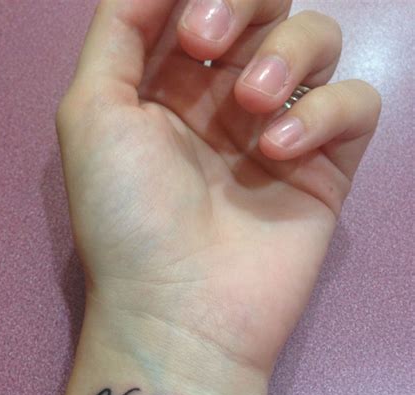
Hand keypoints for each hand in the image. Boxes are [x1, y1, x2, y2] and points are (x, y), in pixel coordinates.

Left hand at [56, 0, 380, 374]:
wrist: (176, 310)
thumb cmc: (125, 216)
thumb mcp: (92, 114)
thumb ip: (120, 30)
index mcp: (170, 84)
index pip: (202, 1)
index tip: (188, 26)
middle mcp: (226, 100)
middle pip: (266, 4)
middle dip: (244, 1)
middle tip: (210, 46)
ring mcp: (280, 131)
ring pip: (319, 41)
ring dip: (286, 53)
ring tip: (250, 106)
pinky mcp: (325, 168)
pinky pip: (355, 105)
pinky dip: (324, 114)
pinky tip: (279, 152)